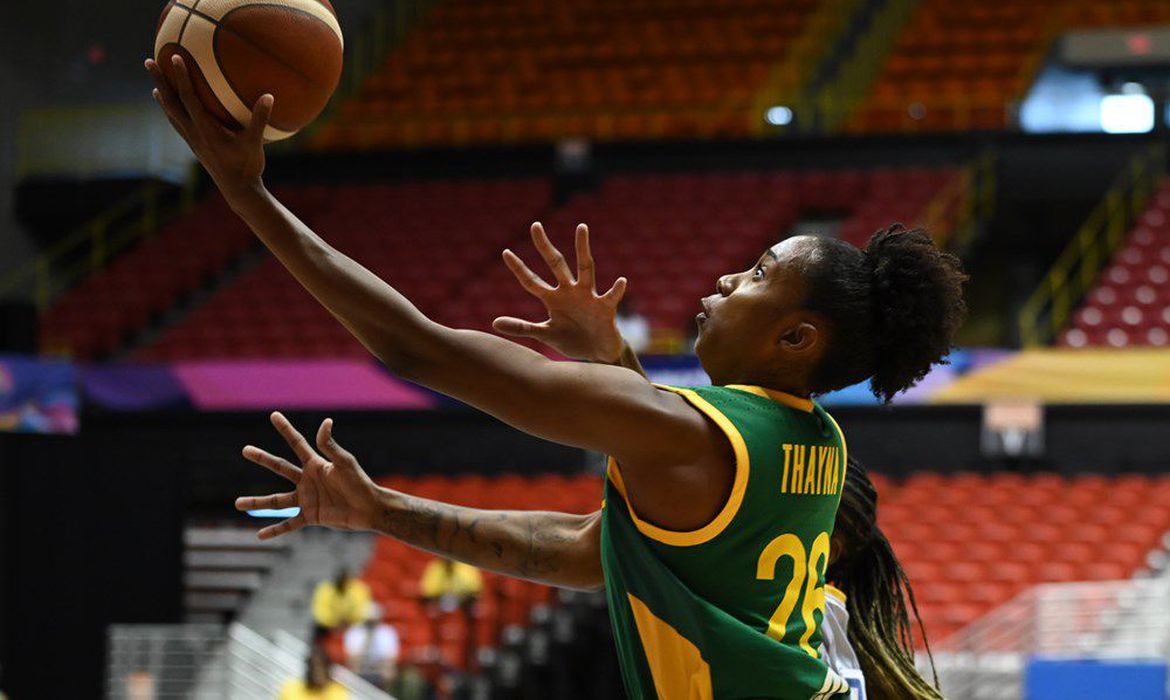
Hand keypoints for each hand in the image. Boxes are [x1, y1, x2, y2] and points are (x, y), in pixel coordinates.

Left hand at [145, 56, 270, 200]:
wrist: (238, 191)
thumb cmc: (248, 167)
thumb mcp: (255, 143)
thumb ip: (260, 119)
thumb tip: (269, 96)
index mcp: (206, 130)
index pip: (189, 99)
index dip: (181, 77)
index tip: (174, 58)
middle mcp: (194, 134)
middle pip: (171, 103)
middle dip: (159, 82)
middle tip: (148, 62)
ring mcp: (193, 141)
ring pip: (172, 114)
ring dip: (162, 98)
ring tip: (155, 86)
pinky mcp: (196, 147)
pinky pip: (178, 125)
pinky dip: (172, 113)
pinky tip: (172, 109)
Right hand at [235, 413, 382, 538]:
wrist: (369, 508)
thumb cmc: (360, 482)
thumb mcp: (344, 463)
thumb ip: (331, 446)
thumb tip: (326, 421)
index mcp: (315, 464)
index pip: (296, 443)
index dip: (285, 429)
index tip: (274, 415)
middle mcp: (308, 480)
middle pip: (280, 467)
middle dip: (262, 458)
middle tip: (245, 449)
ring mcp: (307, 499)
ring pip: (276, 500)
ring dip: (257, 502)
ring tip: (237, 503)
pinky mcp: (310, 516)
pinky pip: (289, 524)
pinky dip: (275, 530)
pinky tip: (259, 535)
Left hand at [493, 222, 627, 362]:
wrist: (597, 353)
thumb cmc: (572, 339)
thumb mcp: (545, 334)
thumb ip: (522, 327)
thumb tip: (493, 323)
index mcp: (553, 298)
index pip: (532, 281)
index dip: (519, 268)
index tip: (505, 252)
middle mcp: (570, 292)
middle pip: (556, 264)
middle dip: (544, 246)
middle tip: (535, 225)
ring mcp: (588, 297)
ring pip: (585, 268)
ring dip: (583, 248)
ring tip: (581, 227)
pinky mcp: (605, 308)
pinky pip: (611, 296)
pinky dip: (616, 289)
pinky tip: (621, 281)